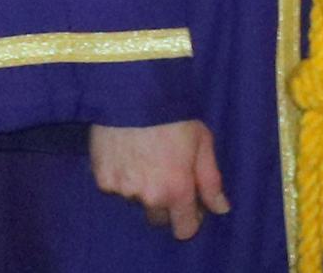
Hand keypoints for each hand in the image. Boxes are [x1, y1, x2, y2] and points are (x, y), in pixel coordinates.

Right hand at [89, 120, 225, 238]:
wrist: (133, 92)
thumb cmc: (175, 115)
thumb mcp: (202, 143)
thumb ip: (211, 181)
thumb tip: (221, 209)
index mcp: (176, 191)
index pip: (184, 230)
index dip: (190, 218)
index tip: (190, 202)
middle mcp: (148, 197)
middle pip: (158, 219)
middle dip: (166, 204)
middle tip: (167, 173)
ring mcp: (122, 190)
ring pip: (136, 200)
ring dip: (142, 188)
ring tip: (146, 157)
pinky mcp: (102, 179)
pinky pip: (115, 188)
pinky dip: (122, 177)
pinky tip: (127, 153)